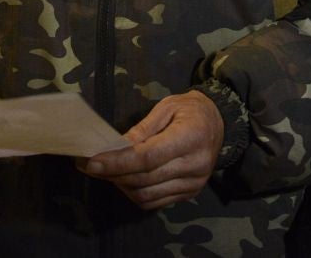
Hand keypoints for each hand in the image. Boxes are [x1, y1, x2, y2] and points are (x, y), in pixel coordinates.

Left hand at [78, 90, 223, 209]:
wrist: (220, 124)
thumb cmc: (190, 110)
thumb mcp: (167, 107)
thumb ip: (142, 129)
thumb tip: (115, 147)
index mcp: (191, 138)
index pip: (148, 158)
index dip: (118, 162)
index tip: (92, 162)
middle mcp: (194, 165)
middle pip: (144, 179)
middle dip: (113, 174)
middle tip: (90, 165)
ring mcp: (193, 184)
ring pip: (146, 195)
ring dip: (121, 185)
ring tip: (106, 171)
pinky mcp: (189, 194)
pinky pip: (154, 202)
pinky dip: (134, 193)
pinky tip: (124, 180)